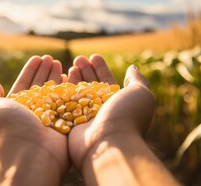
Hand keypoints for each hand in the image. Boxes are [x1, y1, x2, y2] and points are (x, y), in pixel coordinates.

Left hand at [0, 55, 69, 179]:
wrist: (29, 149)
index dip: (30, 71)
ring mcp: (50, 118)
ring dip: (57, 77)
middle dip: (45, 72)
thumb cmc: (7, 126)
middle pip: (40, 87)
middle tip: (50, 58)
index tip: (37, 58)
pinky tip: (71, 77)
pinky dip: (70, 89)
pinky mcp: (65, 122)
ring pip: (54, 93)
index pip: (23, 85)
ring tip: (60, 63)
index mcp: (15, 109)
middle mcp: (32, 114)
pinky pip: (68, 102)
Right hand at [67, 54, 154, 169]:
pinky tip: (60, 80)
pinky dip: (63, 93)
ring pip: (78, 94)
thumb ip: (137, 79)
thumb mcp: (140, 94)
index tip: (93, 56)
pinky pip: (65, 105)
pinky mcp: (71, 125)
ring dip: (74, 79)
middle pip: (92, 86)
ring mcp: (86, 118)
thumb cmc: (126, 116)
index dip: (101, 68)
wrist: (108, 144)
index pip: (108, 82)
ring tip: (71, 66)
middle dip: (86, 71)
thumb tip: (132, 67)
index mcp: (118, 103)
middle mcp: (102, 111)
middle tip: (78, 58)